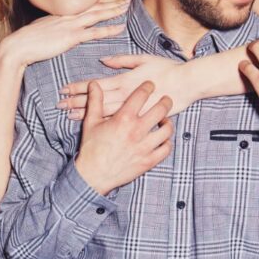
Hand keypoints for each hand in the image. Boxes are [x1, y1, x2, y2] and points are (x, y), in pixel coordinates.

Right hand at [0, 0, 128, 67]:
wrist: (17, 47)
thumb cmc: (25, 44)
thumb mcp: (40, 33)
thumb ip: (50, 31)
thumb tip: (55, 35)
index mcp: (60, 16)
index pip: (84, 8)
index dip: (98, 5)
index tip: (110, 3)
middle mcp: (66, 17)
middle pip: (93, 8)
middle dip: (111, 4)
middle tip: (127, 1)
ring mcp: (69, 25)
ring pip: (97, 15)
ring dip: (114, 11)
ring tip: (127, 8)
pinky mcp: (70, 37)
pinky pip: (94, 32)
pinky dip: (108, 29)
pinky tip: (120, 27)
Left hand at [57, 55, 189, 118]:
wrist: (187, 84)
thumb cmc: (167, 68)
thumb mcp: (143, 59)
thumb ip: (122, 60)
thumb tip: (103, 60)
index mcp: (124, 80)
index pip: (96, 84)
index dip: (78, 87)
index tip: (63, 90)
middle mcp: (125, 95)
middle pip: (95, 100)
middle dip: (76, 101)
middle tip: (59, 105)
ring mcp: (133, 109)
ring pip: (103, 112)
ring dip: (85, 113)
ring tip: (69, 115)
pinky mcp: (141, 118)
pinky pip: (119, 123)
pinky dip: (103, 123)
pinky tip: (92, 126)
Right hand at [75, 81, 172, 195]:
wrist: (93, 175)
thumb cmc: (91, 147)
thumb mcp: (91, 121)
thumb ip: (95, 100)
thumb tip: (94, 83)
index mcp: (123, 118)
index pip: (141, 95)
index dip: (148, 87)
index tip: (151, 85)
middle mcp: (137, 131)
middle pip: (161, 110)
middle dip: (166, 101)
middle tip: (166, 99)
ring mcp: (145, 147)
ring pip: (167, 129)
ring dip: (168, 122)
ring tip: (165, 119)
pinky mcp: (149, 161)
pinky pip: (166, 149)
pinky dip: (167, 142)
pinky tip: (162, 138)